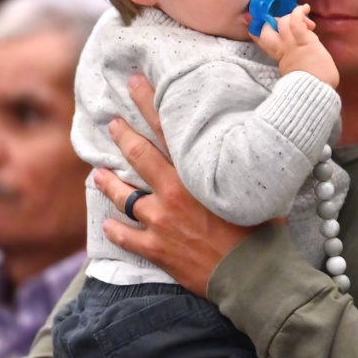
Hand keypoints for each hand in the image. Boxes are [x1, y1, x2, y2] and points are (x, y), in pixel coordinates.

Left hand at [95, 74, 252, 294]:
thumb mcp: (252, 188)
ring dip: (108, 183)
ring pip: (124, 196)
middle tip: (112, 121)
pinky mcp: (156, 249)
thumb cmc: (261, 230)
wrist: (250, 274)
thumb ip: (239, 167)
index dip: (148, 103)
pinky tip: (107, 224)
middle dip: (122, 135)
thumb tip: (245, 145)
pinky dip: (114, 230)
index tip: (134, 83)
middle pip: (139, 156)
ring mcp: (160, 222)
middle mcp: (172, 193)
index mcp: (194, 174)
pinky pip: (125, 236)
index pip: (166, 129)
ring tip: (97, 174)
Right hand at [252, 4, 338, 87]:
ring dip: (291, 15)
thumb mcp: (295, 72)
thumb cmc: (311, 86)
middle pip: (265, 29)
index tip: (264, 23)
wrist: (315, 94)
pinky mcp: (304, 41)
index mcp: (279, 57)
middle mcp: (282, 49)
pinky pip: (296, 22)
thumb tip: (297, 58)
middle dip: (273, 20)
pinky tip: (305, 8)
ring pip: (282, 22)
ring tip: (304, 17)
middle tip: (286, 22)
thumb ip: (292, 61)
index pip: (260, 39)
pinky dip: (299, 12)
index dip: (258, 28)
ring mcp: (291, 44)